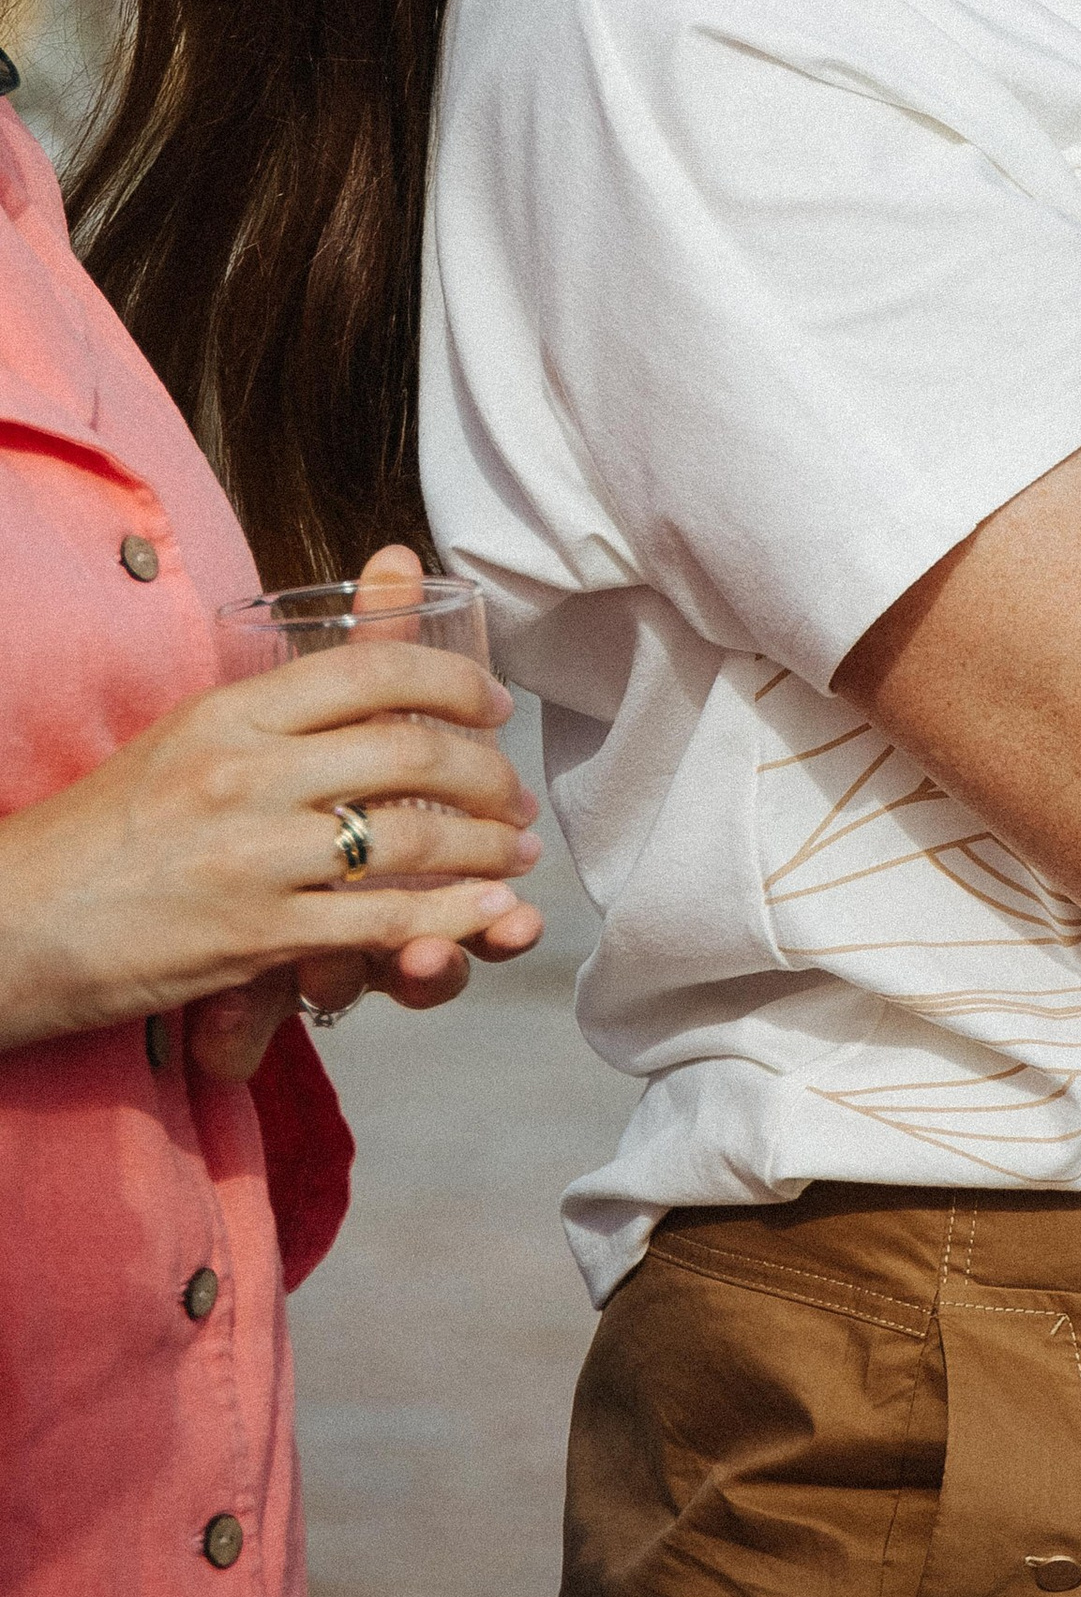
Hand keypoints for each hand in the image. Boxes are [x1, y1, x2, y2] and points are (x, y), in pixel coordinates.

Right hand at [0, 626, 541, 1068]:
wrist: (10, 924)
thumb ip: (271, 709)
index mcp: (232, 712)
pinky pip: (380, 921)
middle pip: (411, 751)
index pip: (373, 669)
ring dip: (485, 846)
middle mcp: (248, 773)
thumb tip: (359, 659)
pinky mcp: (253, 938)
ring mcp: (253, 857)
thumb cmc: (101, 832)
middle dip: (487, 772)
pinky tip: (489, 910)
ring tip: (514, 852)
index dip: (455, 681)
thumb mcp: (183, 740)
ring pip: (411, 839)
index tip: (492, 704)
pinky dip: (450, 917)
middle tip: (514, 791)